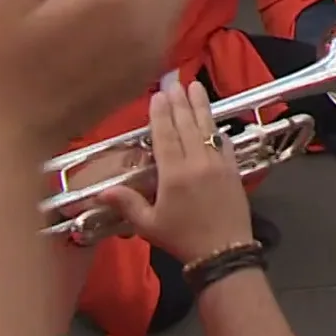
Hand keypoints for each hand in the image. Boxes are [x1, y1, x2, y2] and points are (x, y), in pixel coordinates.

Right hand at [97, 81, 254, 263]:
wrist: (224, 252)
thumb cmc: (182, 238)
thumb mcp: (149, 225)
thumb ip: (128, 203)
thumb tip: (101, 191)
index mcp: (174, 173)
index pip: (165, 136)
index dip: (161, 114)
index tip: (158, 96)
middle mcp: (197, 162)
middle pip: (187, 125)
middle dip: (180, 102)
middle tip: (176, 83)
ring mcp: (218, 164)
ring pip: (207, 129)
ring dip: (201, 107)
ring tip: (196, 87)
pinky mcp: (233, 170)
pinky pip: (224, 144)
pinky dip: (218, 130)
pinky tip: (214, 122)